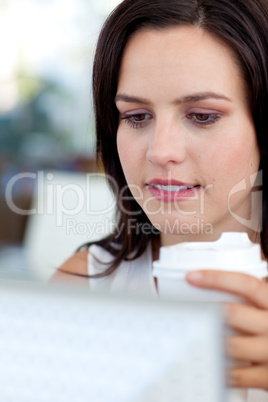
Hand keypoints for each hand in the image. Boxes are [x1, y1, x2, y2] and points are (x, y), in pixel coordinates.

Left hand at [186, 270, 267, 389]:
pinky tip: (214, 363)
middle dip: (209, 312)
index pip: (245, 283)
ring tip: (198, 336)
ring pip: (232, 345)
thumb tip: (209, 291)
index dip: (217, 278)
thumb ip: (248, 300)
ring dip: (212, 341)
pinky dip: (221, 369)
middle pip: (233, 313)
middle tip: (190, 311)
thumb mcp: (266, 308)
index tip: (192, 277)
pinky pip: (238, 374)